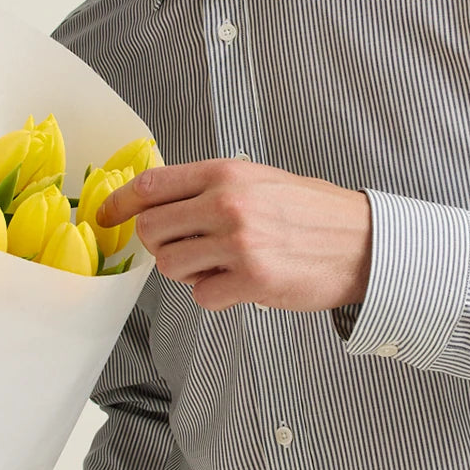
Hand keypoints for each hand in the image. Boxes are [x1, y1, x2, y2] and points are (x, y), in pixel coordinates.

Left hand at [98, 159, 371, 313]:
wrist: (363, 243)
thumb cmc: (315, 212)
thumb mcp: (261, 180)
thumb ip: (212, 187)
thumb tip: (162, 200)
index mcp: (226, 174)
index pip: (150, 186)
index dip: (118, 204)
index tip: (106, 217)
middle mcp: (227, 204)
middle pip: (151, 231)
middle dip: (160, 245)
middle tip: (185, 248)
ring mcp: (238, 243)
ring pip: (171, 266)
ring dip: (189, 271)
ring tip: (221, 264)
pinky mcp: (251, 280)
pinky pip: (202, 295)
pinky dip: (214, 294)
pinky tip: (240, 283)